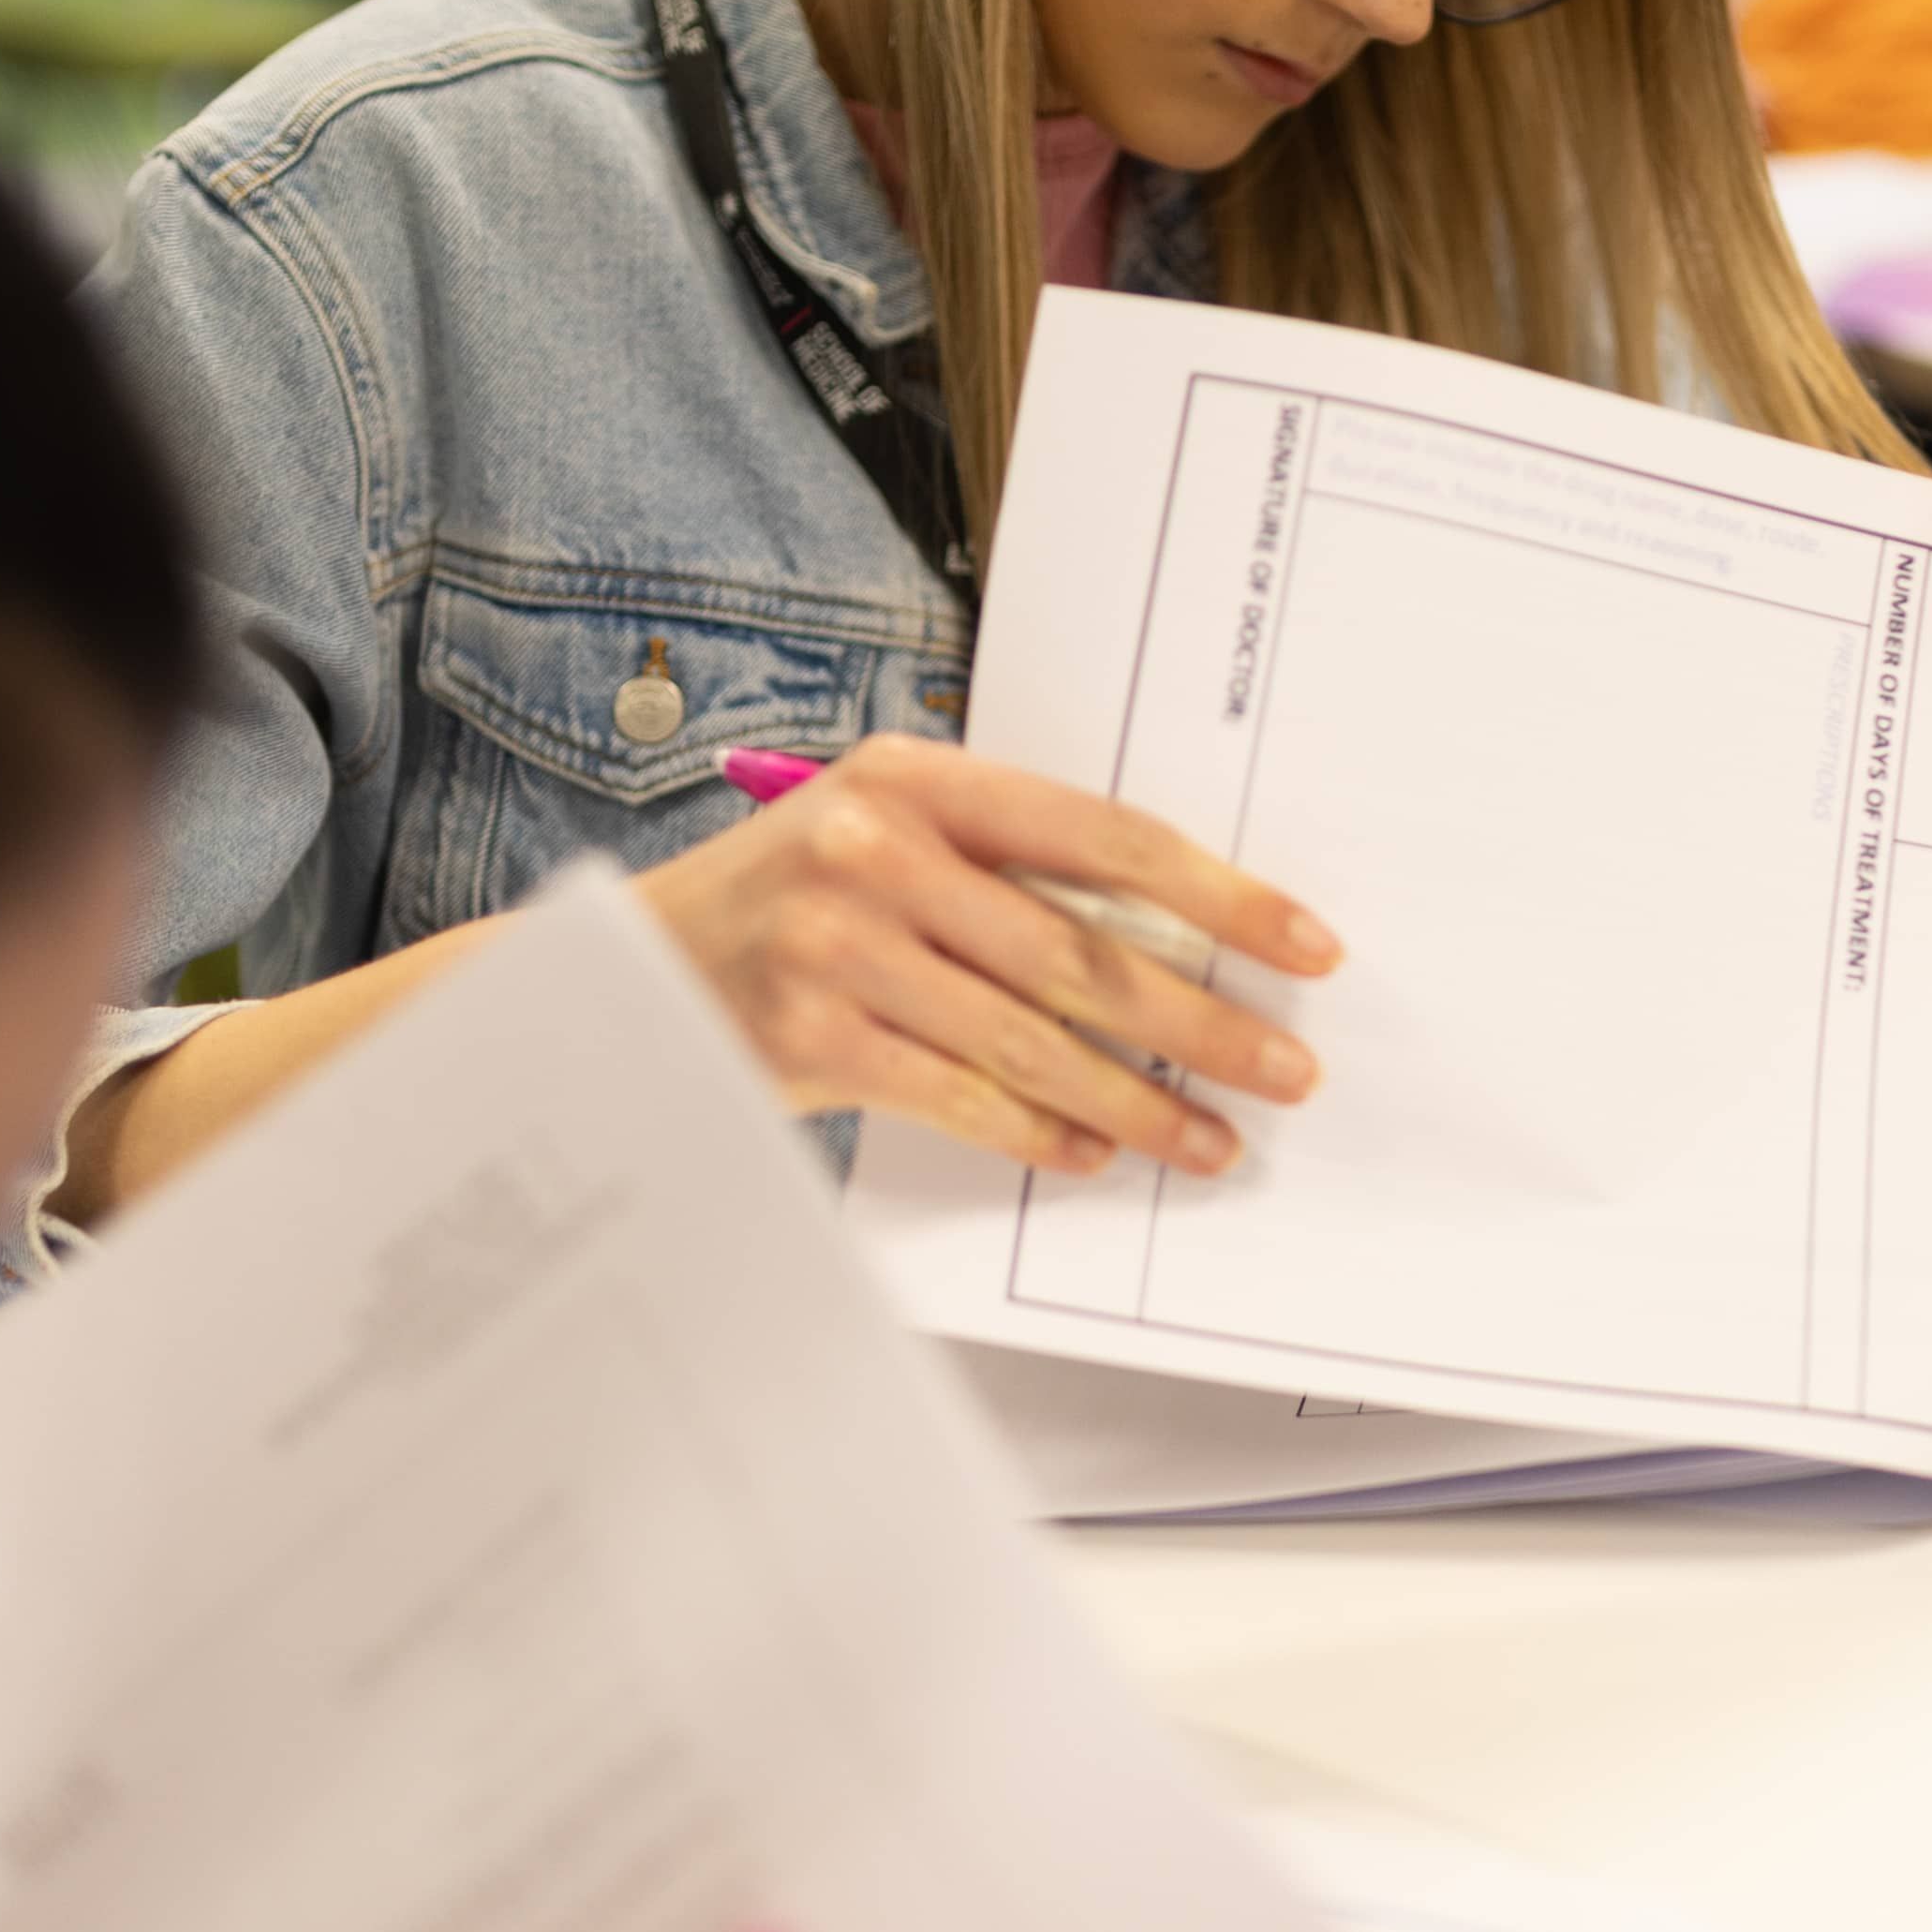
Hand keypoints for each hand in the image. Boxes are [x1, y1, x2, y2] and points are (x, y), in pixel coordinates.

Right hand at [639, 738, 1339, 1180]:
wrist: (627, 968)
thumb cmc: (781, 898)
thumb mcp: (879, 831)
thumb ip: (998, 861)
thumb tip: (1171, 937)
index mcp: (918, 777)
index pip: (1105, 836)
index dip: (1219, 895)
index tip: (1304, 943)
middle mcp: (878, 849)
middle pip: (1083, 952)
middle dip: (1204, 1021)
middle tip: (1286, 1066)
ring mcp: (840, 946)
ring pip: (1034, 1041)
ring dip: (1140, 1100)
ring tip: (1213, 1138)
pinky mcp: (814, 1037)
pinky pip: (963, 1099)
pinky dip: (1041, 1133)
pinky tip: (1097, 1154)